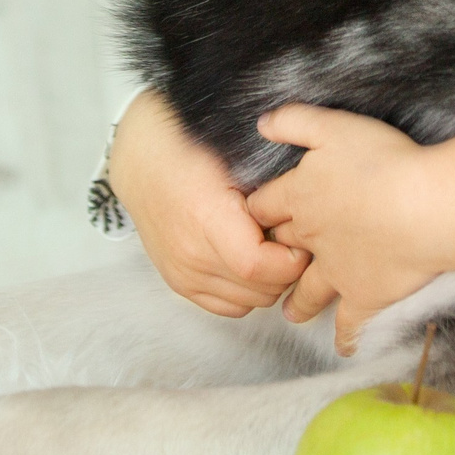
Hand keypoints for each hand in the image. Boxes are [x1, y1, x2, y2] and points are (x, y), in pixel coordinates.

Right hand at [106, 90, 308, 317]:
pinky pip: (228, 307)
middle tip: (292, 240)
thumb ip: (270, 185)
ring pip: (248, 303)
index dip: (291, 259)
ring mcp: (182, 273)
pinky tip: (251, 262)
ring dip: (269, 283)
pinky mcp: (179, 283)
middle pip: (259, 290)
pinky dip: (247, 292)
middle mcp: (190, 254)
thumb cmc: (189, 147)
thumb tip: (312, 202)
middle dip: (287, 270)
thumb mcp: (236, 154)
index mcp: (205, 217)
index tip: (302, 236)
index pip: (258, 266)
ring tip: (271, 247)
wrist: (142, 160)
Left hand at [247, 104, 448, 353]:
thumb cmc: (382, 161)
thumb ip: (295, 122)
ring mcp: (336, 271)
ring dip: (297, 301)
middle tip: (267, 264)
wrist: (423, 207)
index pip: (263, 207)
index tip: (252, 217)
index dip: (256, 211)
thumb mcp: (334, 126)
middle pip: (279, 250)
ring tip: (290, 311)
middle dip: (271, 255)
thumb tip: (260, 123)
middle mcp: (310, 238)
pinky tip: (342, 345)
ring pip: (306, 291)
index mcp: (299, 196)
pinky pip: (348, 323)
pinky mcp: (365, 296)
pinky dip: (345, 336)